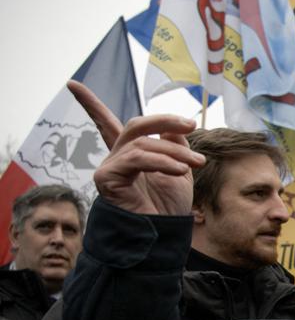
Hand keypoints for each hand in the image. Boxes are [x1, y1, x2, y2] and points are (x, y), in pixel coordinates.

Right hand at [68, 80, 204, 215]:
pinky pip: (137, 159)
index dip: (89, 104)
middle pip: (135, 125)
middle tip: (191, 124)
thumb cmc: (169, 208)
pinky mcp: (108, 178)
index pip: (107, 123)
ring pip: (141, 142)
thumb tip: (173, 126)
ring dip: (174, 151)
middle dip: (164, 120)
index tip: (72, 84)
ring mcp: (110, 167)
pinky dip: (162, 161)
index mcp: (130, 155)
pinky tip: (179, 171)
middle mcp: (116, 158)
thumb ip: (174, 145)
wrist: (163, 235)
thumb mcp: (179, 170)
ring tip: (197, 163)